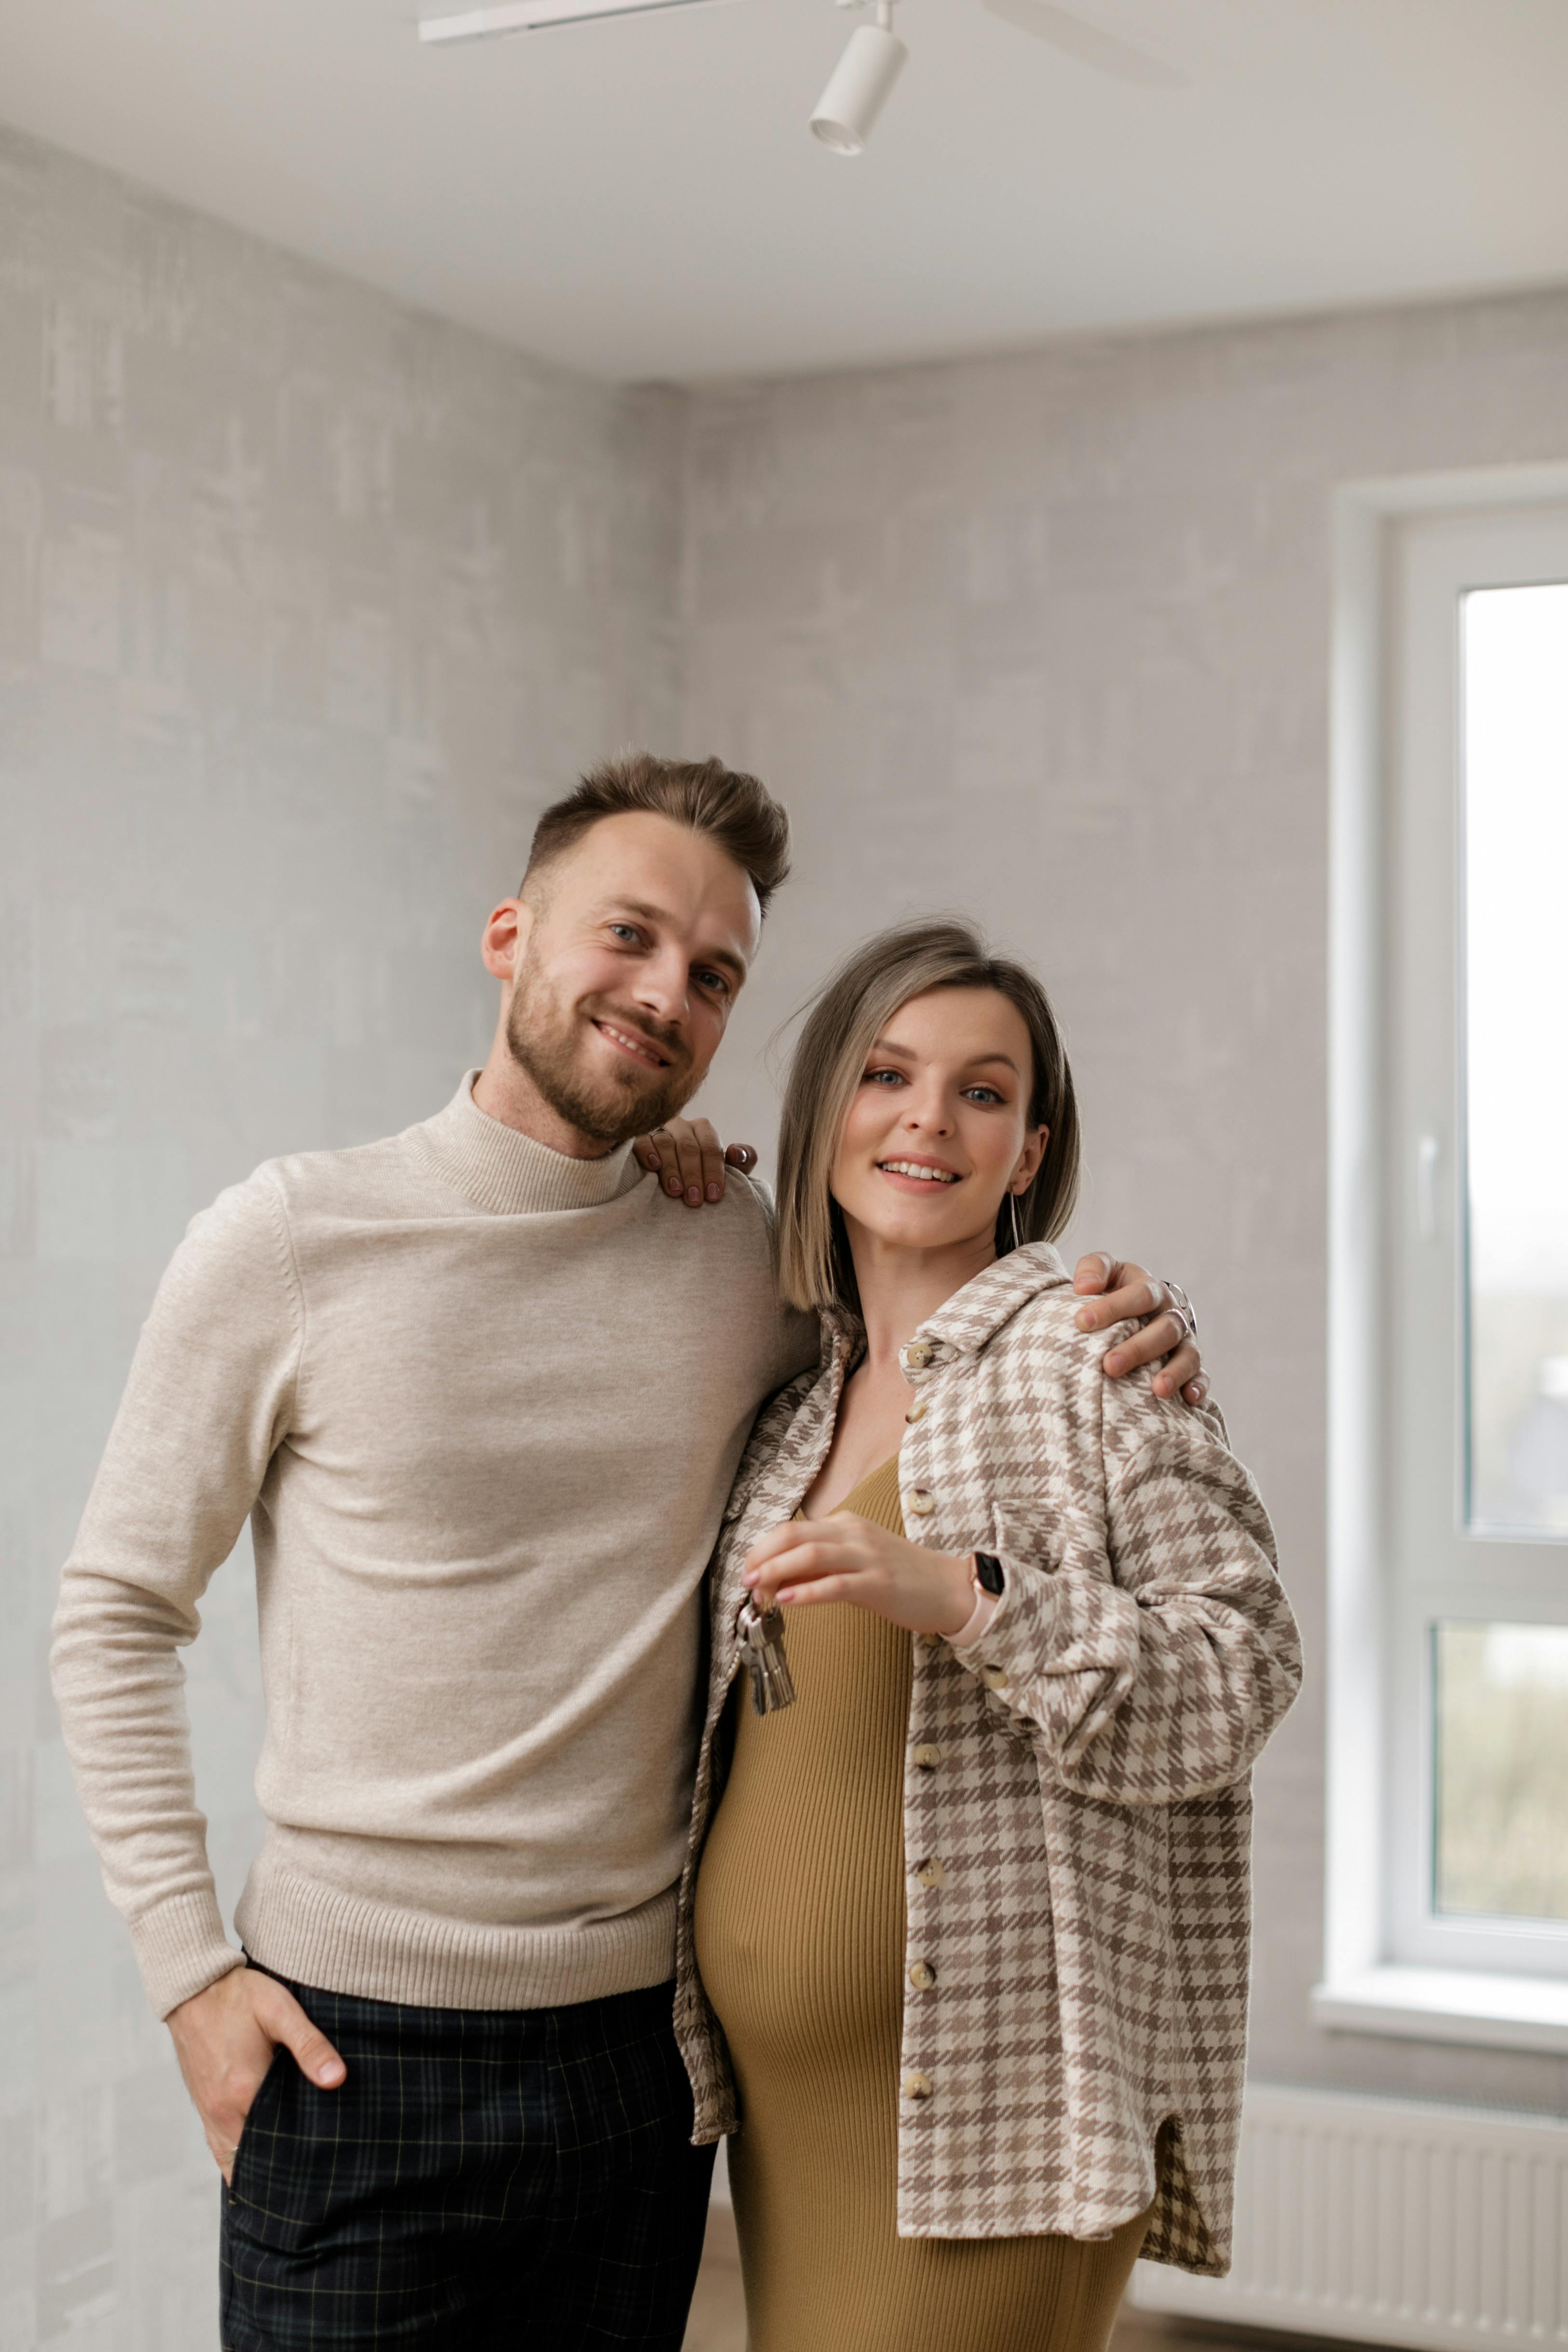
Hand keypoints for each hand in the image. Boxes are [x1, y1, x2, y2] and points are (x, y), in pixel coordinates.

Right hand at [166, 1964, 344, 2182]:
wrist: (194, 1987)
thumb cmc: (240, 1995)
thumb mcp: (280, 2010)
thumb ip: (310, 2045)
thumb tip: (337, 2079)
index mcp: (245, 2091)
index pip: (277, 2144)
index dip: (300, 2159)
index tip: (323, 2169)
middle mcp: (223, 2110)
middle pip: (255, 2157)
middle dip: (282, 2170)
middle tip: (313, 2178)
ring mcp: (209, 2111)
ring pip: (233, 2159)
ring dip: (258, 2169)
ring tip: (289, 2179)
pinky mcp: (202, 2106)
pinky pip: (219, 2147)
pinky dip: (235, 2160)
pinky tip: (255, 2164)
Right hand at [633, 1116, 757, 1206]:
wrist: (678, 1183)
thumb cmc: (704, 1177)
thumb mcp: (728, 1171)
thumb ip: (742, 1161)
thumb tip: (737, 1152)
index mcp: (703, 1129)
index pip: (711, 1147)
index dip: (714, 1171)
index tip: (713, 1196)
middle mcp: (681, 1126)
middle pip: (688, 1146)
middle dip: (693, 1174)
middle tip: (694, 1200)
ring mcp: (658, 1130)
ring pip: (665, 1143)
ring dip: (671, 1169)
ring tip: (675, 1192)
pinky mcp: (637, 1138)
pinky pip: (640, 1141)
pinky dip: (647, 1152)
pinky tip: (653, 1167)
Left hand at [743, 1514, 973, 1636]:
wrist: (950, 1588)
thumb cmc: (901, 1576)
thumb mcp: (856, 1561)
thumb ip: (819, 1565)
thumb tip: (778, 1577)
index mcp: (845, 1525)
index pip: (791, 1530)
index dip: (763, 1550)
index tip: (751, 1574)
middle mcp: (853, 1534)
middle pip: (794, 1535)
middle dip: (762, 1557)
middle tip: (746, 1580)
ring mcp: (868, 1557)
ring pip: (811, 1554)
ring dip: (777, 1571)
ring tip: (758, 1590)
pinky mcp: (880, 1583)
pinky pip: (836, 1584)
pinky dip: (807, 1592)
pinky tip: (787, 1601)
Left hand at [1072, 1253, 1205, 1403]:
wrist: (1137, 1308)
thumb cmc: (1114, 1291)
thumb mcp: (1105, 1271)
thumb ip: (1094, 1268)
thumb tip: (1084, 1286)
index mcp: (1151, 1290)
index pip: (1140, 1295)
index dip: (1113, 1307)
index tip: (1082, 1321)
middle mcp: (1171, 1314)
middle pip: (1164, 1329)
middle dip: (1137, 1349)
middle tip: (1109, 1365)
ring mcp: (1184, 1341)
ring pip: (1187, 1355)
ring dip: (1174, 1372)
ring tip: (1158, 1389)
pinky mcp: (1192, 1365)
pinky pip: (1201, 1375)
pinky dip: (1198, 1386)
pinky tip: (1188, 1399)